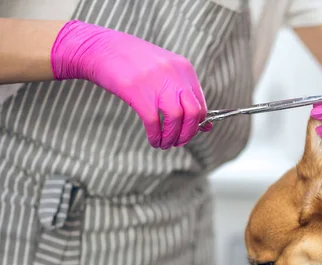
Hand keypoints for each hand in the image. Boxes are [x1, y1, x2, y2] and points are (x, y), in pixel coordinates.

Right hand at [51, 20, 210, 148]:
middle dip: (188, 134)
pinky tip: (153, 140)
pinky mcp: (137, 92)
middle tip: (178, 142)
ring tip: (164, 143)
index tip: (189, 132)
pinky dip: (155, 136)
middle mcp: (174, 75)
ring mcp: (156, 83)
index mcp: (184, 69)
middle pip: (193, 113)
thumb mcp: (164, 70)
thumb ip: (183, 93)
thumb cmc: (134, 62)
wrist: (101, 48)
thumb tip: (205, 125)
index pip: (201, 104)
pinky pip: (154, 122)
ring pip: (176, 119)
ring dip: (171, 137)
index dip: (198, 124)